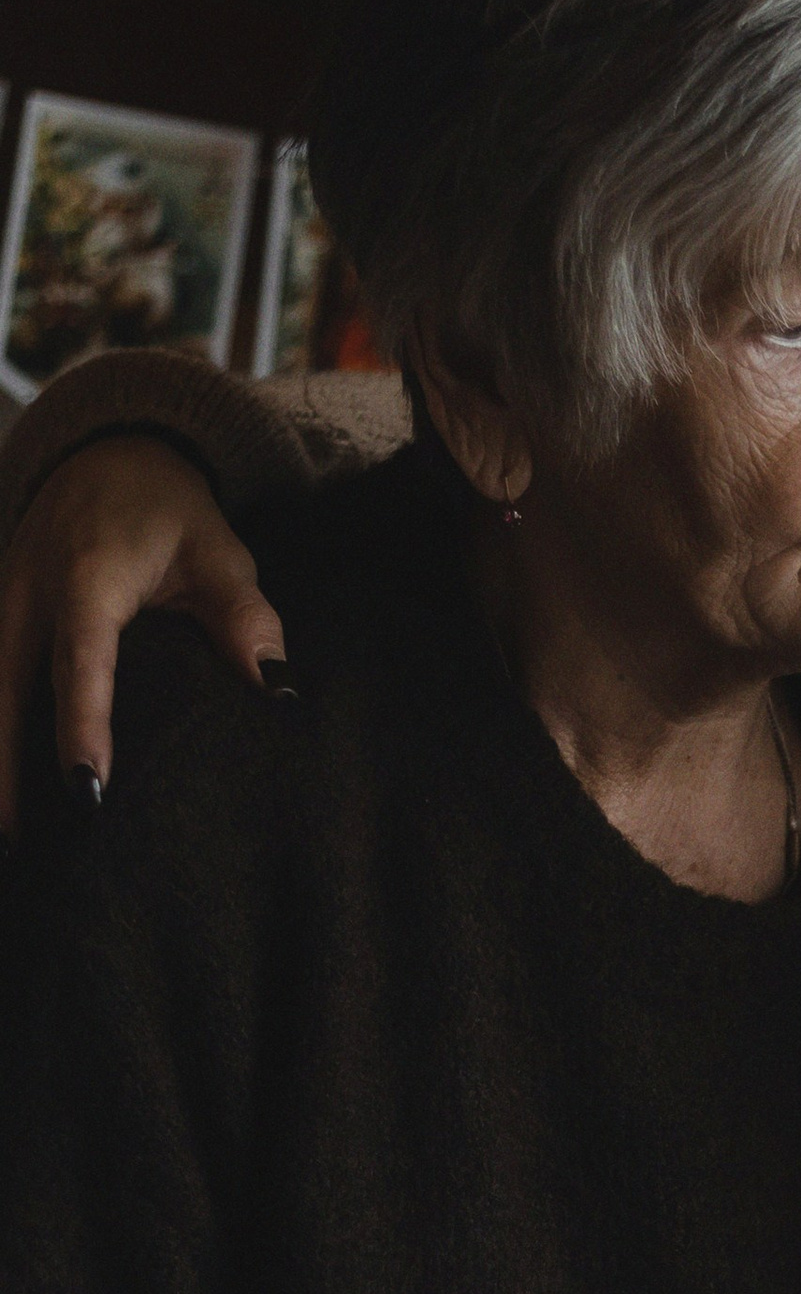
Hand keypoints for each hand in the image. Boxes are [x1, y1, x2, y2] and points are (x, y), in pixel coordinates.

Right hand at [0, 435, 282, 834]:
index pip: (81, 661)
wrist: (106, 454)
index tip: (88, 788)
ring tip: (7, 836)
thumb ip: (246, 619)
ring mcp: (2, 602)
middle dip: (6, 765)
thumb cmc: (169, 511)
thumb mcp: (220, 553)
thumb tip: (280, 692)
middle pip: (6, 688)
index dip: (83, 726)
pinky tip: (6, 790)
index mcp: (88, 578)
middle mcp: (29, 592)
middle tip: (18, 840)